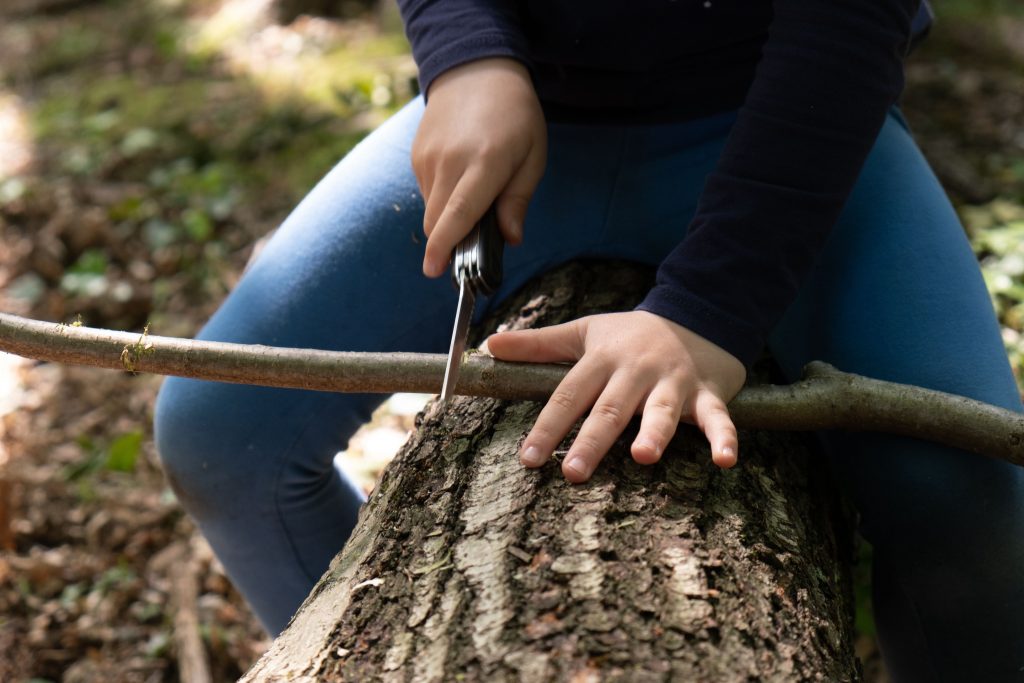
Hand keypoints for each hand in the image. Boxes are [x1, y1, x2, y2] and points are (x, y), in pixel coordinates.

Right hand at [412, 58, 546, 277]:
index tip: (434, 271)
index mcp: (485, 162)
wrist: (475, 70)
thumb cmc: (515, 115)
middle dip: (448, 244)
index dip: (446, 245)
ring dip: (448, 219)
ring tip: (475, 195)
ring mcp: (428, 158)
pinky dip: (442, 200)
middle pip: (438, 221)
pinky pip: (427, 193)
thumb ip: (518, 199)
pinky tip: (461, 178)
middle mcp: (450, 161)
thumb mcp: (533, 155)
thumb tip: (511, 239)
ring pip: (431, 210)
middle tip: (472, 248)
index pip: (460, 212)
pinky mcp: (416, 156)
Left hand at [483, 311, 746, 482]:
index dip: (548, 426)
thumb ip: (539, 344)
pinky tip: (725, 461)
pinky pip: (718, 418)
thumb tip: (489, 345)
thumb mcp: (585, 332)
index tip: (528, 458)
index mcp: (603, 359)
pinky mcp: (708, 394)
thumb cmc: (632, 334)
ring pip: (663, 410)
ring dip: (655, 433)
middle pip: (611, 408)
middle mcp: (637, 371)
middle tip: (572, 472)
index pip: (569, 394)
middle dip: (592, 440)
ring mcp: (674, 382)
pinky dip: (724, 438)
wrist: (698, 313)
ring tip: (644, 457)